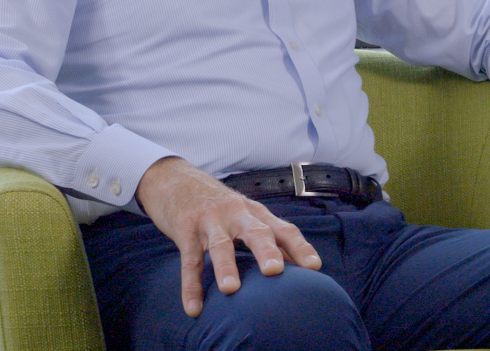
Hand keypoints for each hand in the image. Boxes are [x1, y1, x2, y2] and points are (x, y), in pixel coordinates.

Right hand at [134, 157, 320, 317]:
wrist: (175, 180)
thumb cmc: (219, 205)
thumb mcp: (245, 214)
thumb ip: (269, 237)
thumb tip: (297, 267)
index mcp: (256, 213)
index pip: (284, 229)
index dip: (300, 247)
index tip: (315, 267)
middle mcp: (236, 214)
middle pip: (256, 231)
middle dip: (266, 251)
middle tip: (275, 271)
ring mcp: (209, 222)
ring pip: (220, 244)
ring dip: (226, 267)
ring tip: (231, 289)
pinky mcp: (185, 230)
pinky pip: (189, 261)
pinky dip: (191, 286)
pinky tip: (194, 308)